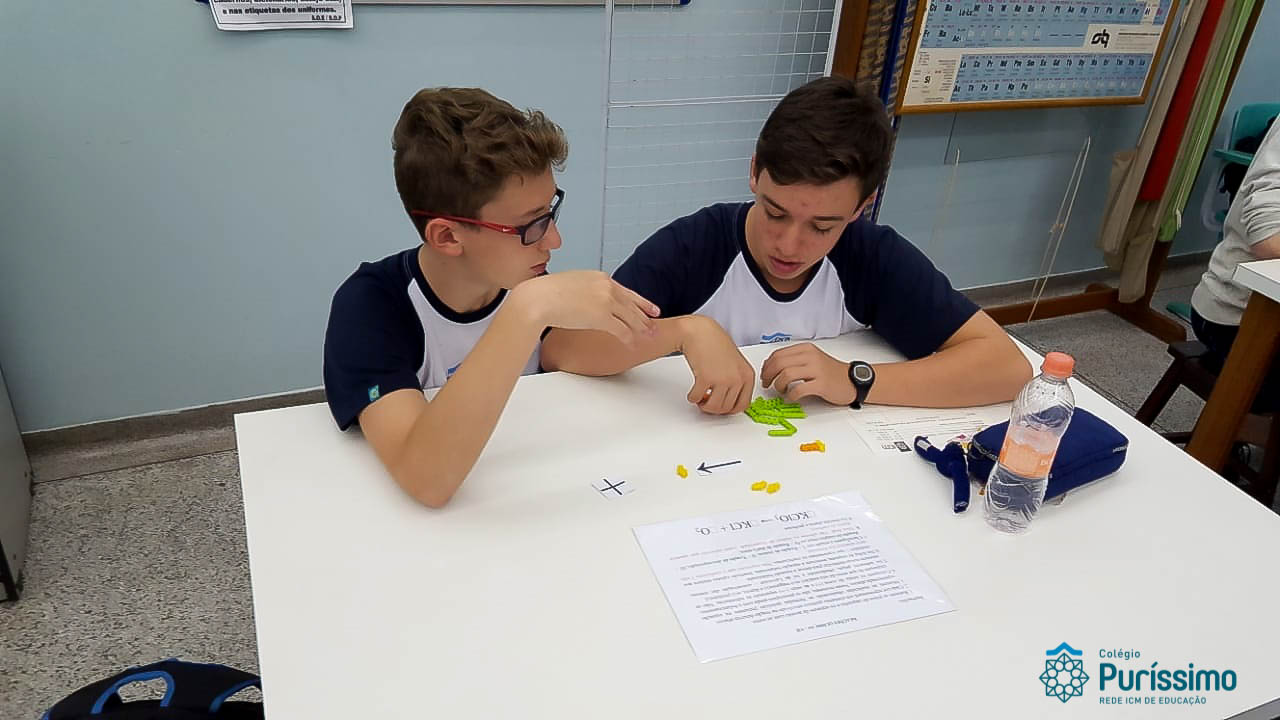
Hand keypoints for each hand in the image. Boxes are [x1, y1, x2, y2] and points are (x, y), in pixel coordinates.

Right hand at [517, 271, 659, 344]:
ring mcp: (606, 302)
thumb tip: (585, 298)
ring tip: (650, 336)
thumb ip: (585, 290)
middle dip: (645, 315)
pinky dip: (628, 338)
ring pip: (630, 317)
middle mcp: (607, 287)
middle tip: (656, 323)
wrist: (539, 298)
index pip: (625, 291)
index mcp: (600, 277)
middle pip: (632, 304)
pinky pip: (621, 329)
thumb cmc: (546, 292)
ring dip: (641, 328)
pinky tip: (632, 343)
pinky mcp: (602, 317)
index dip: (640, 301)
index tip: (650, 307)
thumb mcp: (572, 284)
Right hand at [678, 316, 754, 414]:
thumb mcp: (735, 364)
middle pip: (726, 408)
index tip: (721, 406)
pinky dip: (693, 397)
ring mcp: (723, 379)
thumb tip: (729, 403)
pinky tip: (693, 391)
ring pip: (713, 407)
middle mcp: (738, 379)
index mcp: (748, 376)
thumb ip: (737, 382)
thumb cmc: (716, 345)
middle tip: (706, 400)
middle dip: (714, 408)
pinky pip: (697, 398)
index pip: (743, 405)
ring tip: (700, 396)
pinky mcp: (706, 378)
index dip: (729, 409)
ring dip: (703, 405)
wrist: (701, 332)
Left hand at [760, 343, 856, 404]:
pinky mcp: (821, 384)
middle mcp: (810, 357)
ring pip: (786, 374)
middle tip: (767, 384)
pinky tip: (791, 397)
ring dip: (778, 385)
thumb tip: (771, 367)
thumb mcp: (811, 359)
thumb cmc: (831, 372)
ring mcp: (816, 370)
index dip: (767, 366)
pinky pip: (798, 389)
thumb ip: (793, 361)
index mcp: (805, 349)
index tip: (765, 375)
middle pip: (779, 363)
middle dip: (768, 375)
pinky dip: (790, 395)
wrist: (852, 381)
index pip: (778, 354)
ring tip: (780, 391)